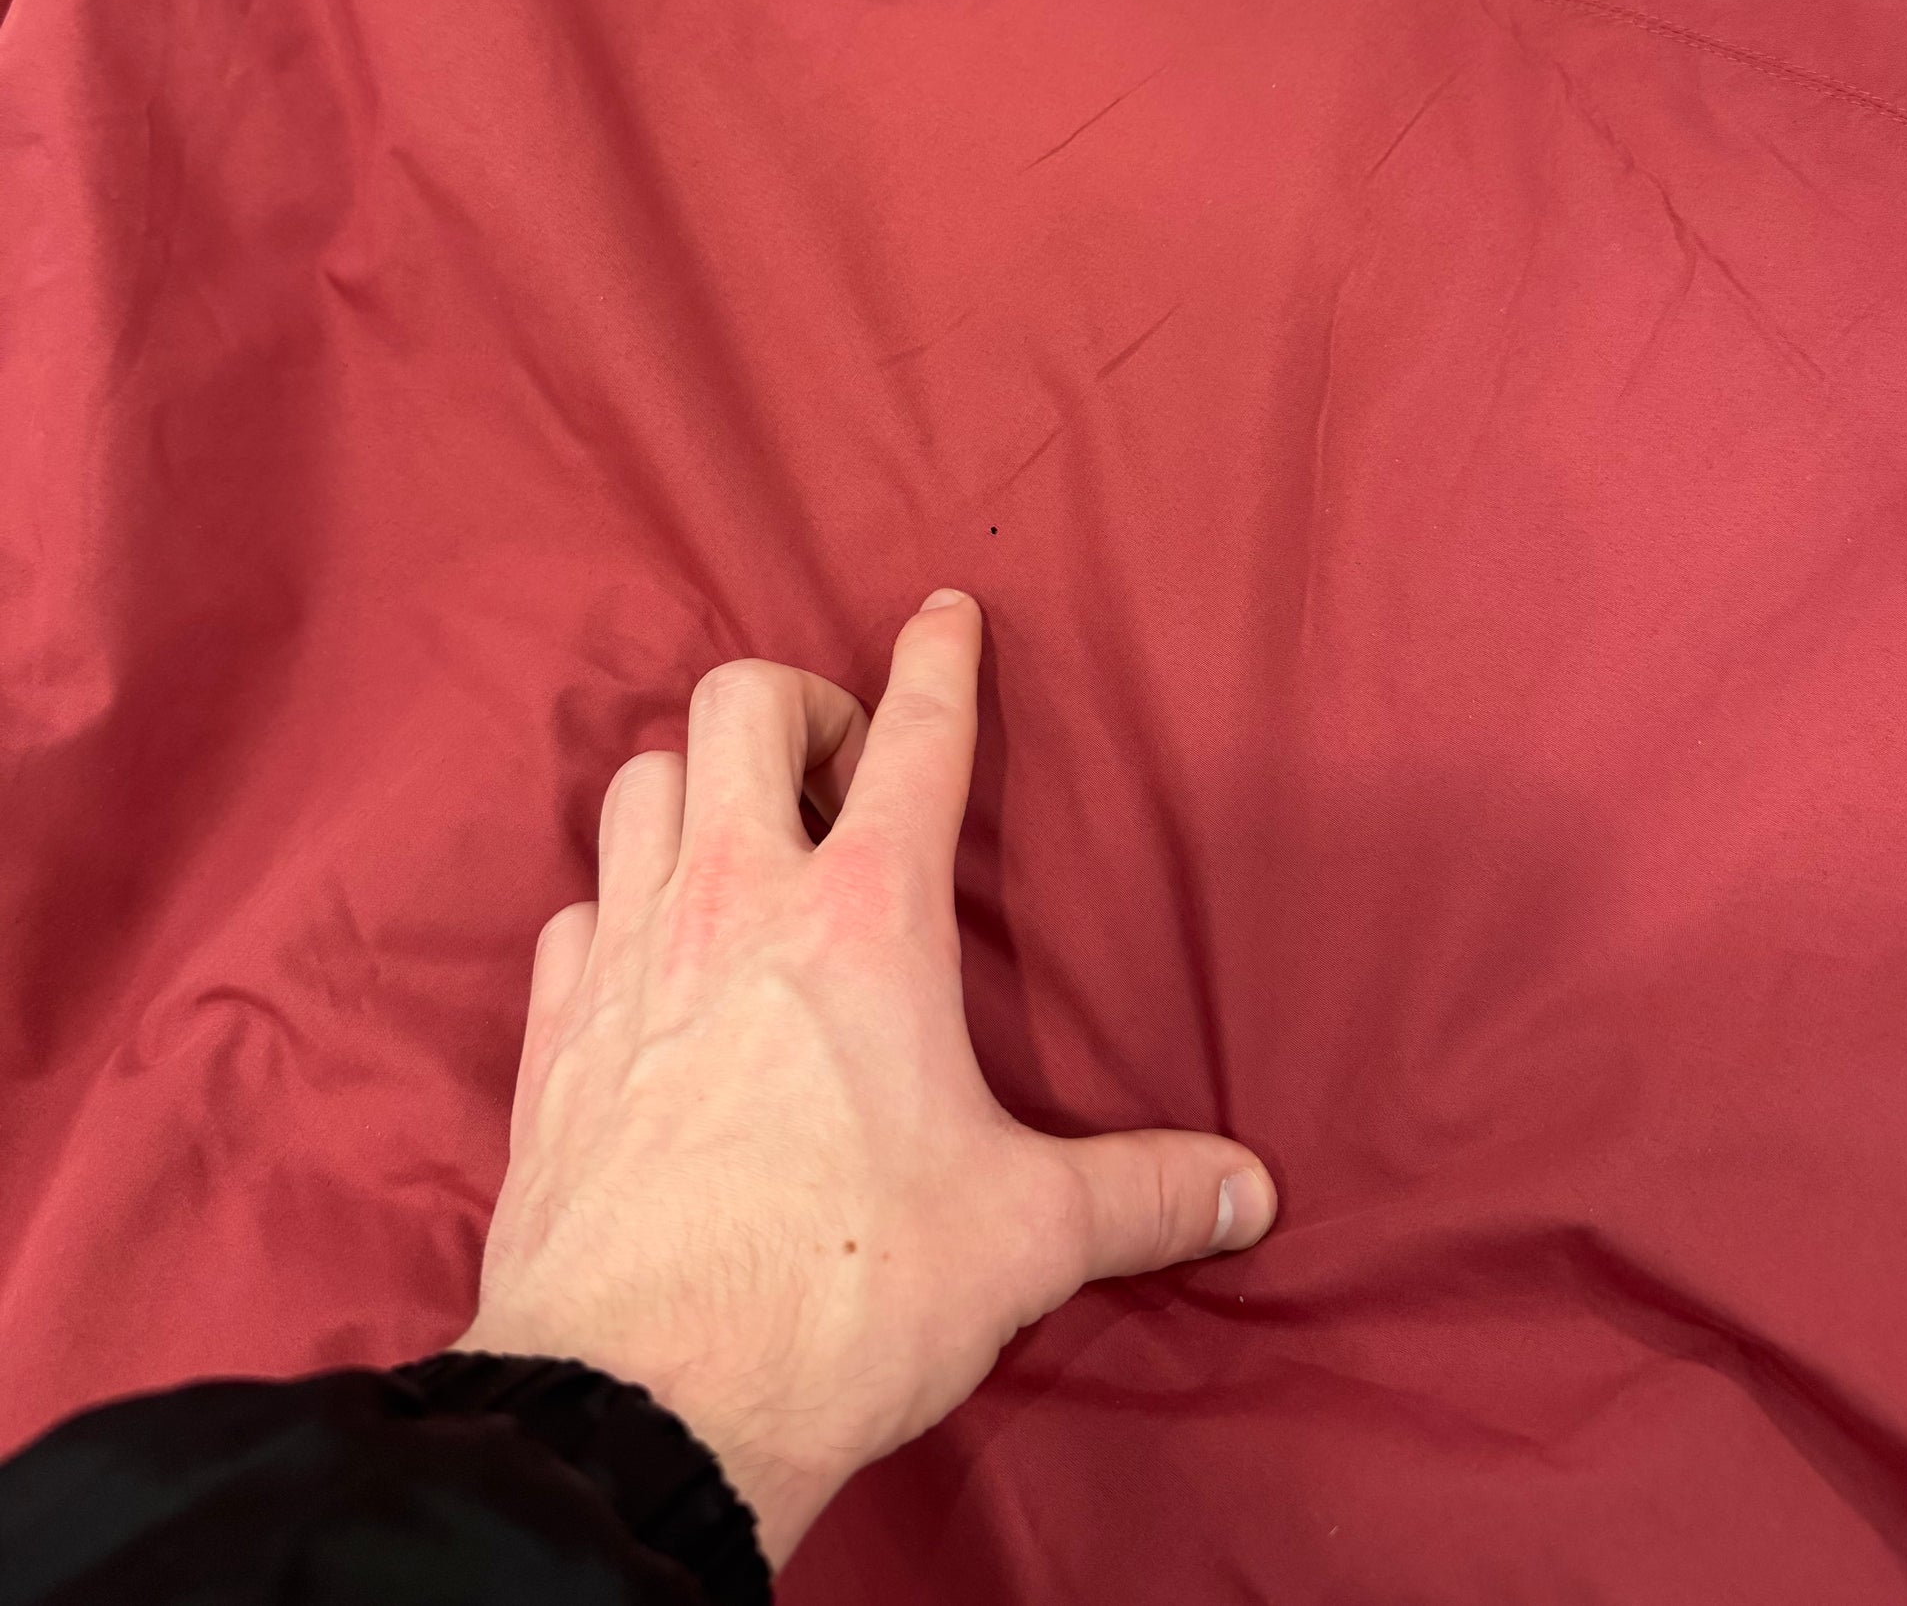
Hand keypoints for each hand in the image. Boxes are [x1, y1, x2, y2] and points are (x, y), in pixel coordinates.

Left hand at [454, 590, 1277, 1571]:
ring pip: (636, 781)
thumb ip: (1140, 1193)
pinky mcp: (554, 1031)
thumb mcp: (1025, 1236)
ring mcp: (630, 956)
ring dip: (693, 787)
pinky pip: (573, 908)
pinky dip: (614, 904)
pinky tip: (649, 962)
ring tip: (741, 847)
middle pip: (740, 703)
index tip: (945, 615)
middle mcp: (737, 901)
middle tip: (839, 777)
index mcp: (867, 917)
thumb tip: (1247, 1193)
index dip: (940, 659)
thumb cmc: (846, 1292)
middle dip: (796, 705)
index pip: (919, 736)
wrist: (644, 1397)